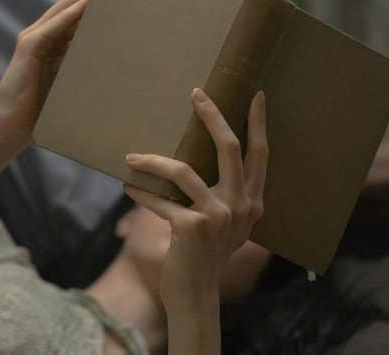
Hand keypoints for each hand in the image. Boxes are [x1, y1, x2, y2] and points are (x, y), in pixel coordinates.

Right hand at [0, 0, 93, 147]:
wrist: (11, 125)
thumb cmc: (41, 110)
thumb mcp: (67, 83)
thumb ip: (81, 68)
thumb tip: (112, 63)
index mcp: (50, 44)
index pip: (72, 17)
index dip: (91, 3)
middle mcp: (40, 37)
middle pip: (68, 8)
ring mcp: (32, 39)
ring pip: (62, 11)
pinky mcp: (29, 47)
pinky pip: (53, 26)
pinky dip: (71, 14)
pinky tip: (87, 4)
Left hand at [124, 89, 267, 306]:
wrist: (195, 295)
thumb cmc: (204, 255)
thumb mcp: (226, 225)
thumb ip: (225, 197)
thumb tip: (198, 160)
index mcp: (253, 202)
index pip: (259, 154)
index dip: (258, 123)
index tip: (255, 94)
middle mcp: (242, 206)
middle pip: (230, 148)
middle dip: (213, 116)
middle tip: (196, 93)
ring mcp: (219, 216)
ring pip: (184, 170)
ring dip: (153, 162)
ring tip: (131, 158)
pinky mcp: (193, 228)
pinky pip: (161, 199)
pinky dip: (142, 193)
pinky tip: (129, 188)